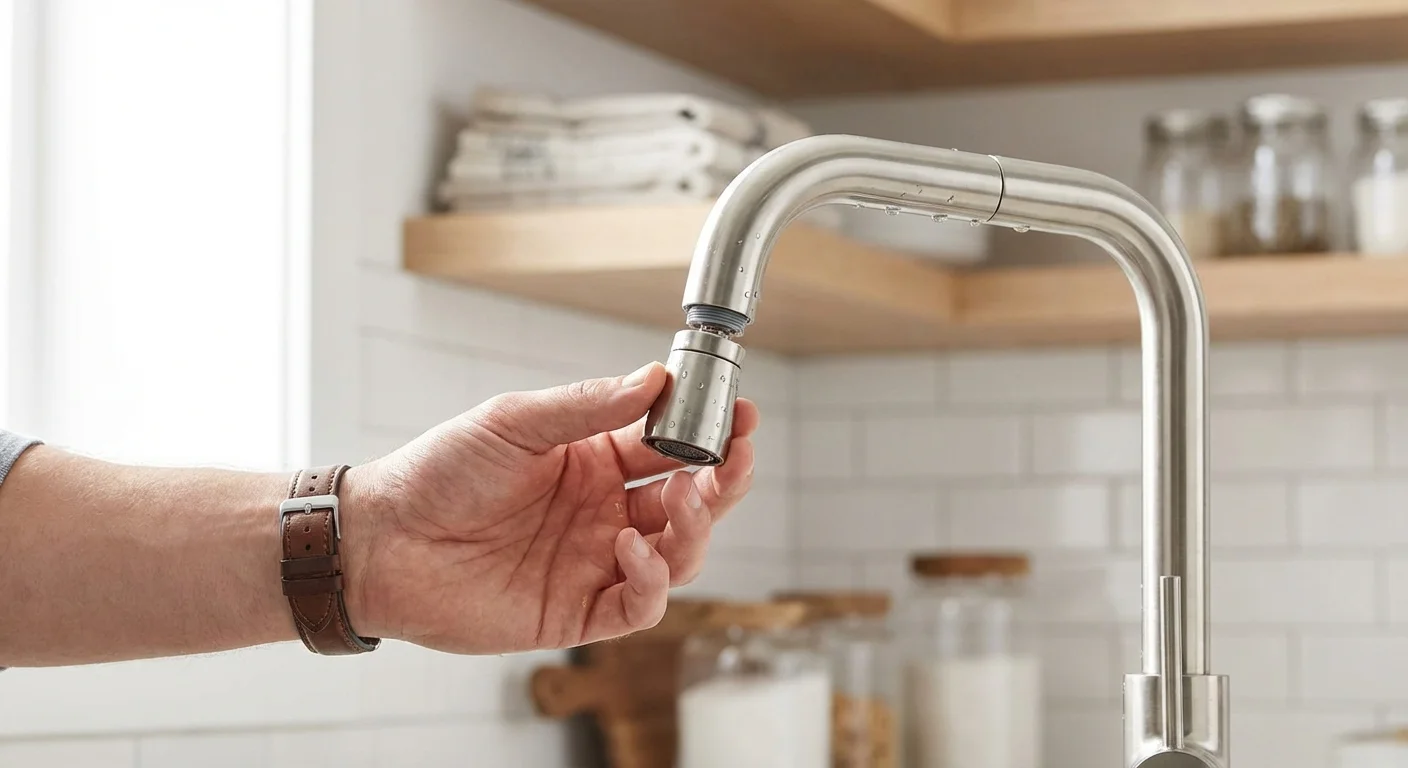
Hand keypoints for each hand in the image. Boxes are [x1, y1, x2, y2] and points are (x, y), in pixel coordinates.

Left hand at [340, 362, 757, 653]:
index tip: (740, 412)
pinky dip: (651, 579)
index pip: (672, 445)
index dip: (712, 432)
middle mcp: (605, 512)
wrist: (381, 542)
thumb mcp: (514, 422)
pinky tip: (629, 547)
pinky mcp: (578, 613)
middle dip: (725, 480)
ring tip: (681, 497)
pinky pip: (640, 605)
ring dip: (695, 527)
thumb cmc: (438, 473)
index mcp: (595, 461)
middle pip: (693, 502)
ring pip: (680, 554)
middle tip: (733, 457)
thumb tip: (656, 377)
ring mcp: (595, 563)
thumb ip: (587, 405)